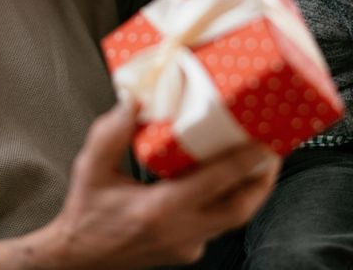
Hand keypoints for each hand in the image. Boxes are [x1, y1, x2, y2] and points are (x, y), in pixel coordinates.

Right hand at [39, 103, 278, 268]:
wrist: (78, 258)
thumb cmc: (85, 212)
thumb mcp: (91, 167)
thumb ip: (112, 132)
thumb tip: (134, 98)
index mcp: (160, 209)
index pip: (215, 183)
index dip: (244, 162)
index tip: (264, 142)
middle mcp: (181, 231)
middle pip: (240, 208)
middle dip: (262, 180)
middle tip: (273, 151)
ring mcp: (187, 245)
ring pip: (232, 219)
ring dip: (249, 192)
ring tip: (259, 163)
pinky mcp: (186, 251)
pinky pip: (215, 225)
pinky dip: (225, 203)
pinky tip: (223, 182)